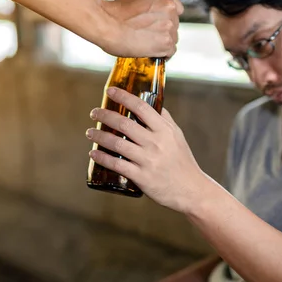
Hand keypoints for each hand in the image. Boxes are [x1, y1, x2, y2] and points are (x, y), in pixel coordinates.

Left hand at [86, 87, 215, 212]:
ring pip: (117, 144)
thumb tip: (152, 103)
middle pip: (124, 124)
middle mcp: (156, 143)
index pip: (141, 107)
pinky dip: (102, 157)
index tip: (110, 91)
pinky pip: (117, 165)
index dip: (123, 97)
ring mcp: (148, 160)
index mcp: (164, 130)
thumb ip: (164, 119)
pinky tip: (93, 153)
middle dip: (105, 115)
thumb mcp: (177, 136)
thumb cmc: (182, 161)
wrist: (191, 190)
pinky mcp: (141, 177)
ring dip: (99, 136)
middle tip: (94, 113)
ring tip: (90, 132)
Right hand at [101, 0, 183, 57]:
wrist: (107, 24)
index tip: (159, 22)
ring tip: (147, 44)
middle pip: (174, 23)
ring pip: (173, 37)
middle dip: (163, 29)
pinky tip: (153, 54)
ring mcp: (169, 25)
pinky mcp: (166, 42)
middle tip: (148, 34)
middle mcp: (169, 7)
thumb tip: (145, 4)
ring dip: (162, 42)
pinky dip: (163, 54)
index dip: (166, 17)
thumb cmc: (114, 11)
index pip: (175, 8)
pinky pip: (171, 51)